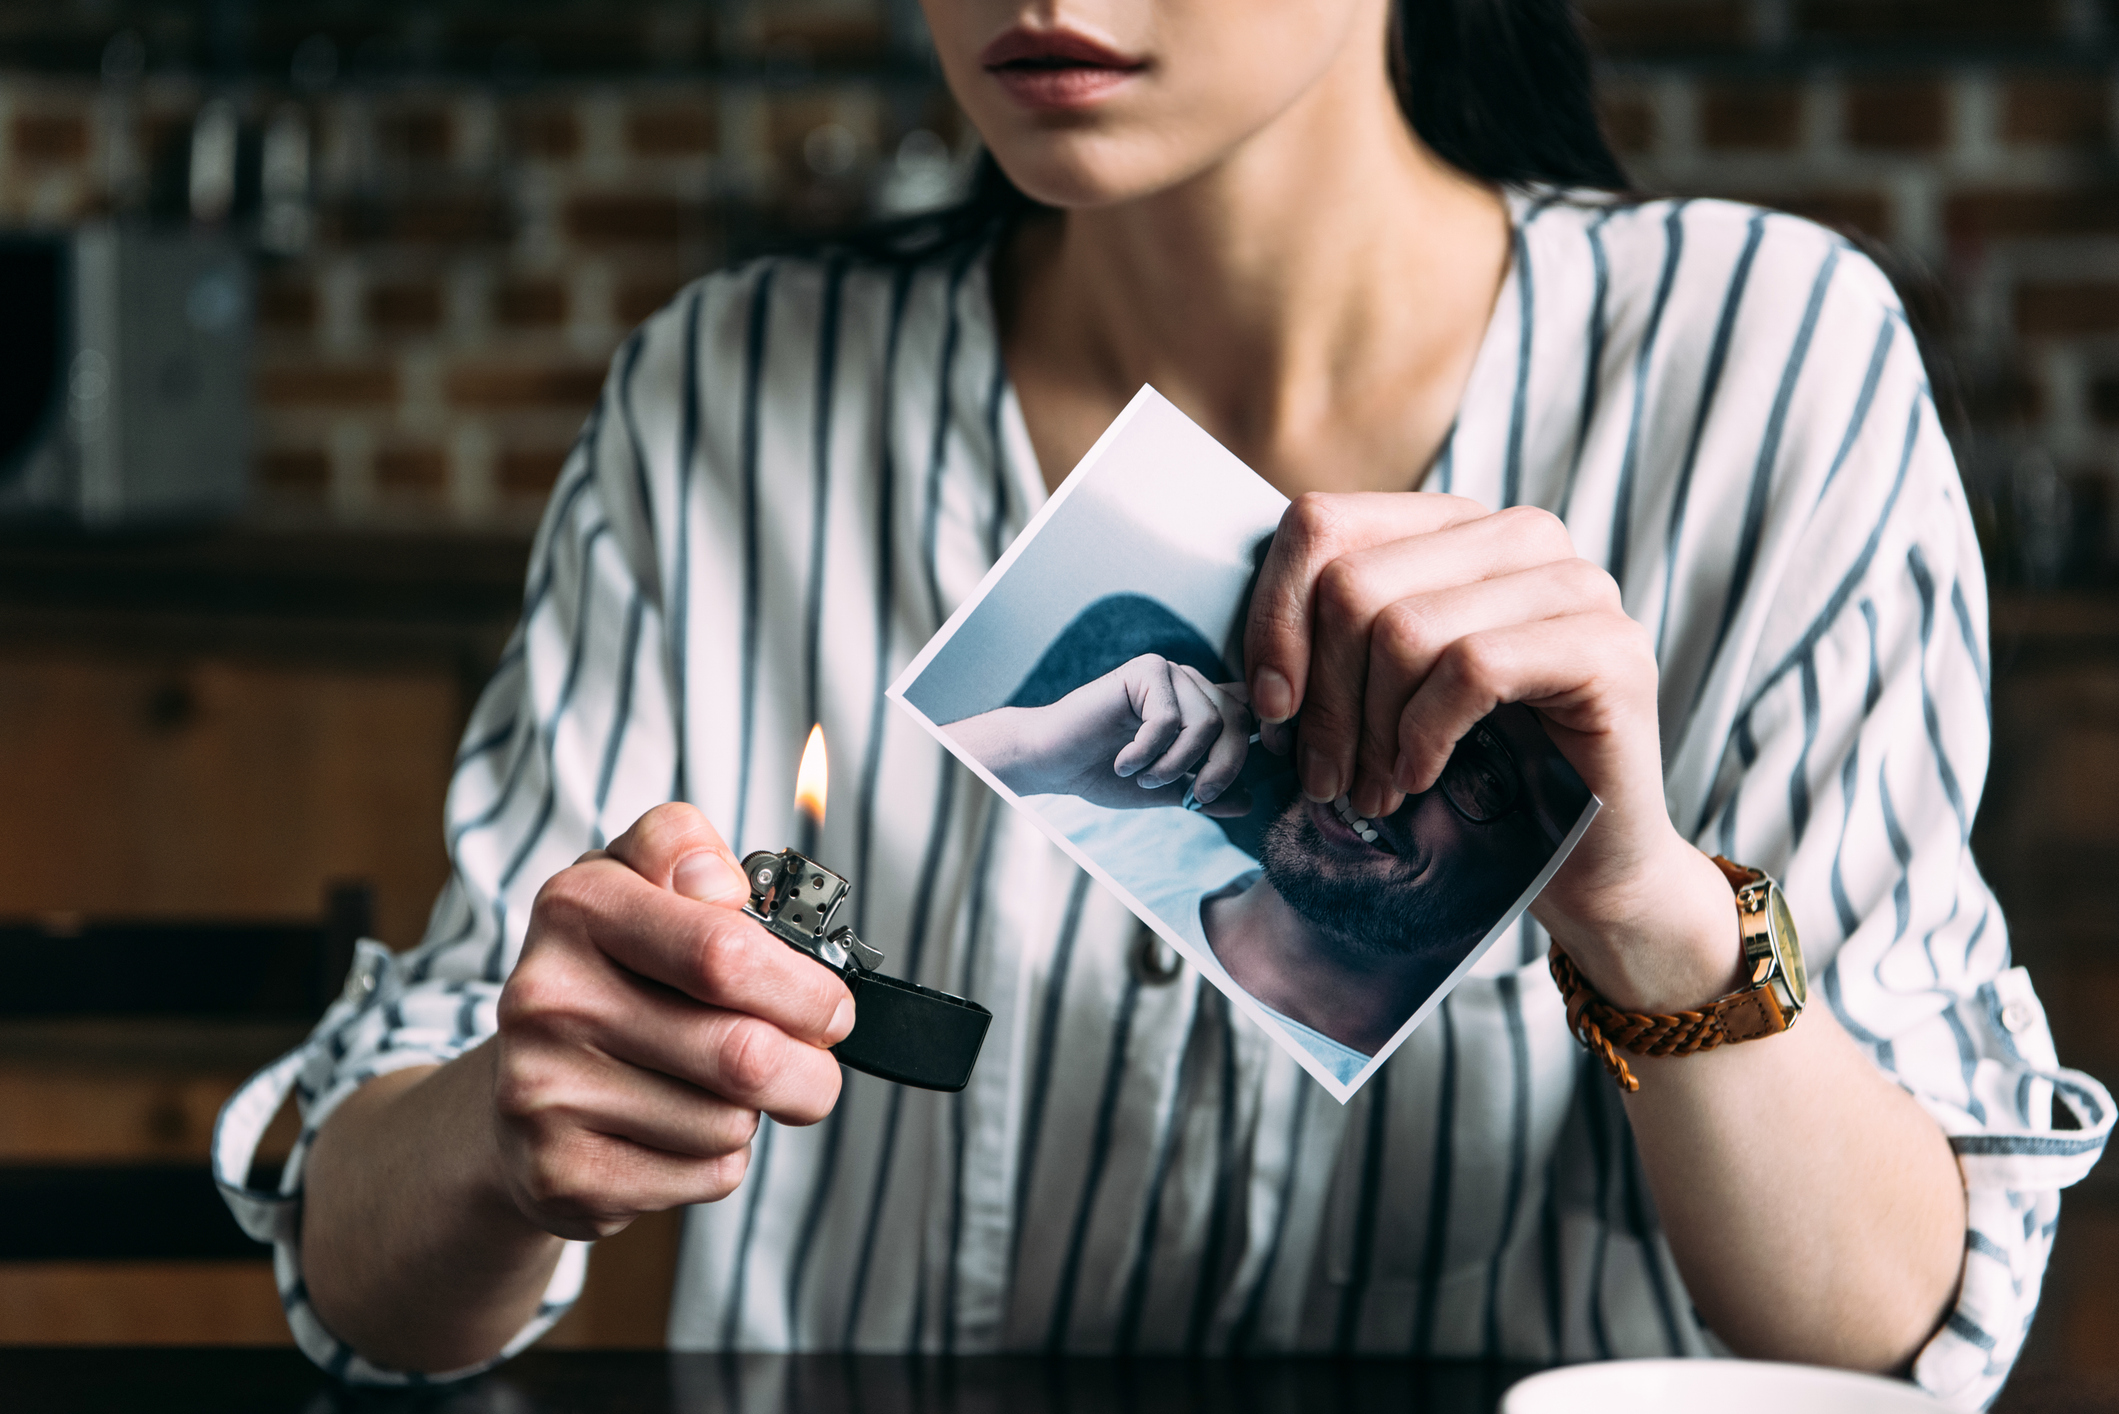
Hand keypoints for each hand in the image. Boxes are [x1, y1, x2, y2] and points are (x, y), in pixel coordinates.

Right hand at [488, 803, 852, 1240]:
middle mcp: (548, 996)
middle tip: (818, 1058)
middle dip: (810, 1064)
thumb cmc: (610, 978)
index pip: (724, 951)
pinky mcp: (562, 1175)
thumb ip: (683, 851)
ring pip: (731, 1119)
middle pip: (743, 1052)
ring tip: (725, 1089)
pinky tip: (683, 1131)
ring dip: (759, 1111)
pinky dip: (721, 1159)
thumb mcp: (636, 884)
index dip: (802, 985)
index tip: (829, 999)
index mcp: (577, 906)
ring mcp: (544, 1091)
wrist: (515, 1100)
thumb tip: (722, 883)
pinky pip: (706, 1173)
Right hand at [944, 654, 1254, 814]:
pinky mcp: (1145, 670)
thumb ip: (1203, 793)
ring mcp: (1168, 673)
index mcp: (1199, 705)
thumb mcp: (1164, 790)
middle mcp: (1189, 683)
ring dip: (1176, 764)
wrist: (1052, 762)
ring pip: (1206, 722)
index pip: (1250, 716)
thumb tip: (1249, 801)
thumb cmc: (1103, 773)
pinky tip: (1123, 763)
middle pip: (1237, 721)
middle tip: (1194, 799)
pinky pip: (1168, 719)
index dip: (1269, 736)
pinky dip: (1146, 752)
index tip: (1266, 765)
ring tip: (1144, 779)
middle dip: (1221, 768)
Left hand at [1243, 493, 1736, 1009]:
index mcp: (1453, 527)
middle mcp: (1518, 536)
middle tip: (1324, 778)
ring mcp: (1574, 585)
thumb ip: (1327, 645)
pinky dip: (1425, 736)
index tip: (1271, 708)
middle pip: (1354, 583)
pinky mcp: (1608, 648)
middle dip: (1323, 698)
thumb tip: (1253, 667)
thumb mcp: (1379, 696)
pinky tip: (1421, 779)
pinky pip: (1470, 669)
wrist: (1579, 863)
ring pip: (1405, 627)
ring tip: (1372, 793)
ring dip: (1369, 731)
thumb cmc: (1470, 778)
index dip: (1276, 617)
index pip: (1323, 523)